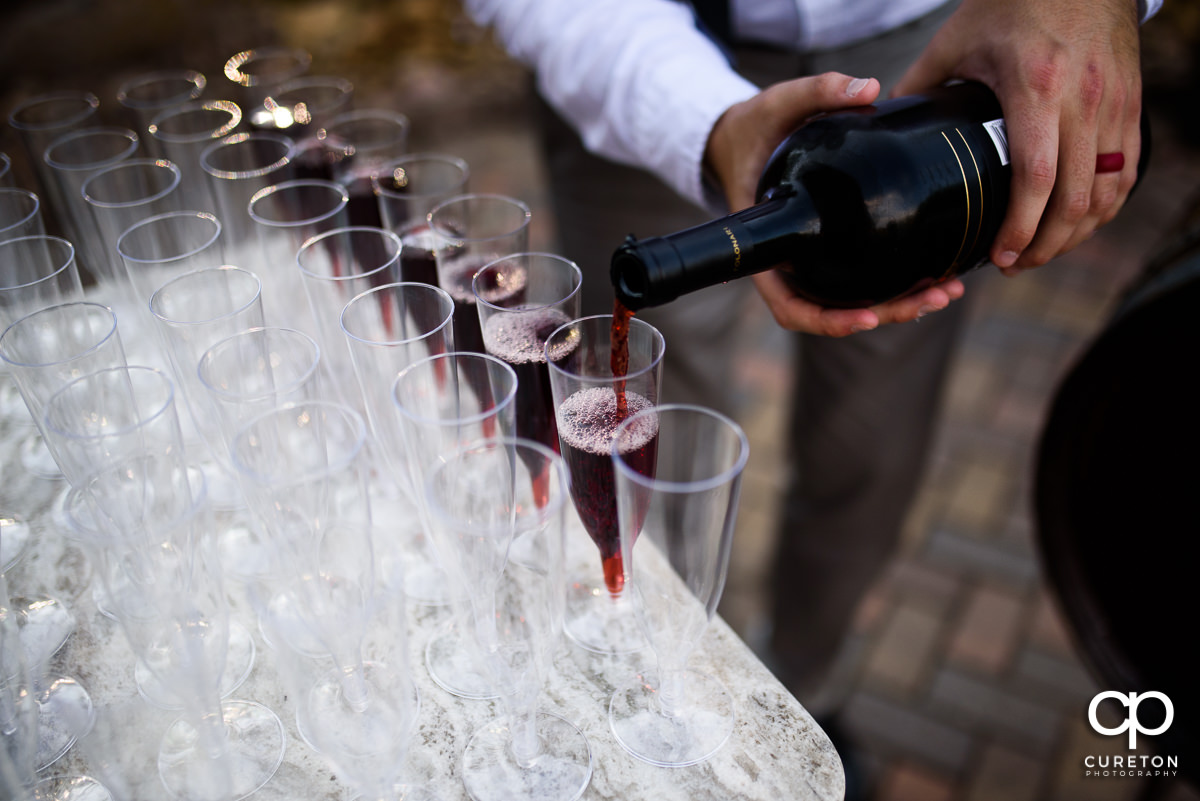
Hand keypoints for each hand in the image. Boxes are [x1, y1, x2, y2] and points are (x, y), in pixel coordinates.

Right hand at [705, 71, 965, 335]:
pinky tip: (937, 275)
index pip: (789, 303)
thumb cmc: (754, 128)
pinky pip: (861, 280)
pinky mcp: (831, 251)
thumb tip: (870, 88)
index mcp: (767, 245)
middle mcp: (789, 264)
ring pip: (853, 302)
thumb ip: (817, 91)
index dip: (826, 319)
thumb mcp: (776, 104)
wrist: (746, 138)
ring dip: (901, 305)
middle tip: (933, 298)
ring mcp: (811, 261)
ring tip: (947, 291)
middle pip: (832, 312)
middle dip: (886, 312)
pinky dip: (898, 285)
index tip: (867, 318)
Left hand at [893, 0, 1141, 273]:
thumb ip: (919, 83)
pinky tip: (1078, 224)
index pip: (1036, 175)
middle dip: (1045, 244)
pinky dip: (1105, 207)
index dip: (1021, 226)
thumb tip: (881, 121)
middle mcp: (1083, 98)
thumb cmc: (1012, 3)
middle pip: (1074, 196)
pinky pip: (1127, 171)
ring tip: (1041, 251)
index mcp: (1035, 87)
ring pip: (1107, 191)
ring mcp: (1114, 102)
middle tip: (1014, 264)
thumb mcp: (956, 40)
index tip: (1000, 255)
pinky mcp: (1132, 103)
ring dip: (1076, 232)